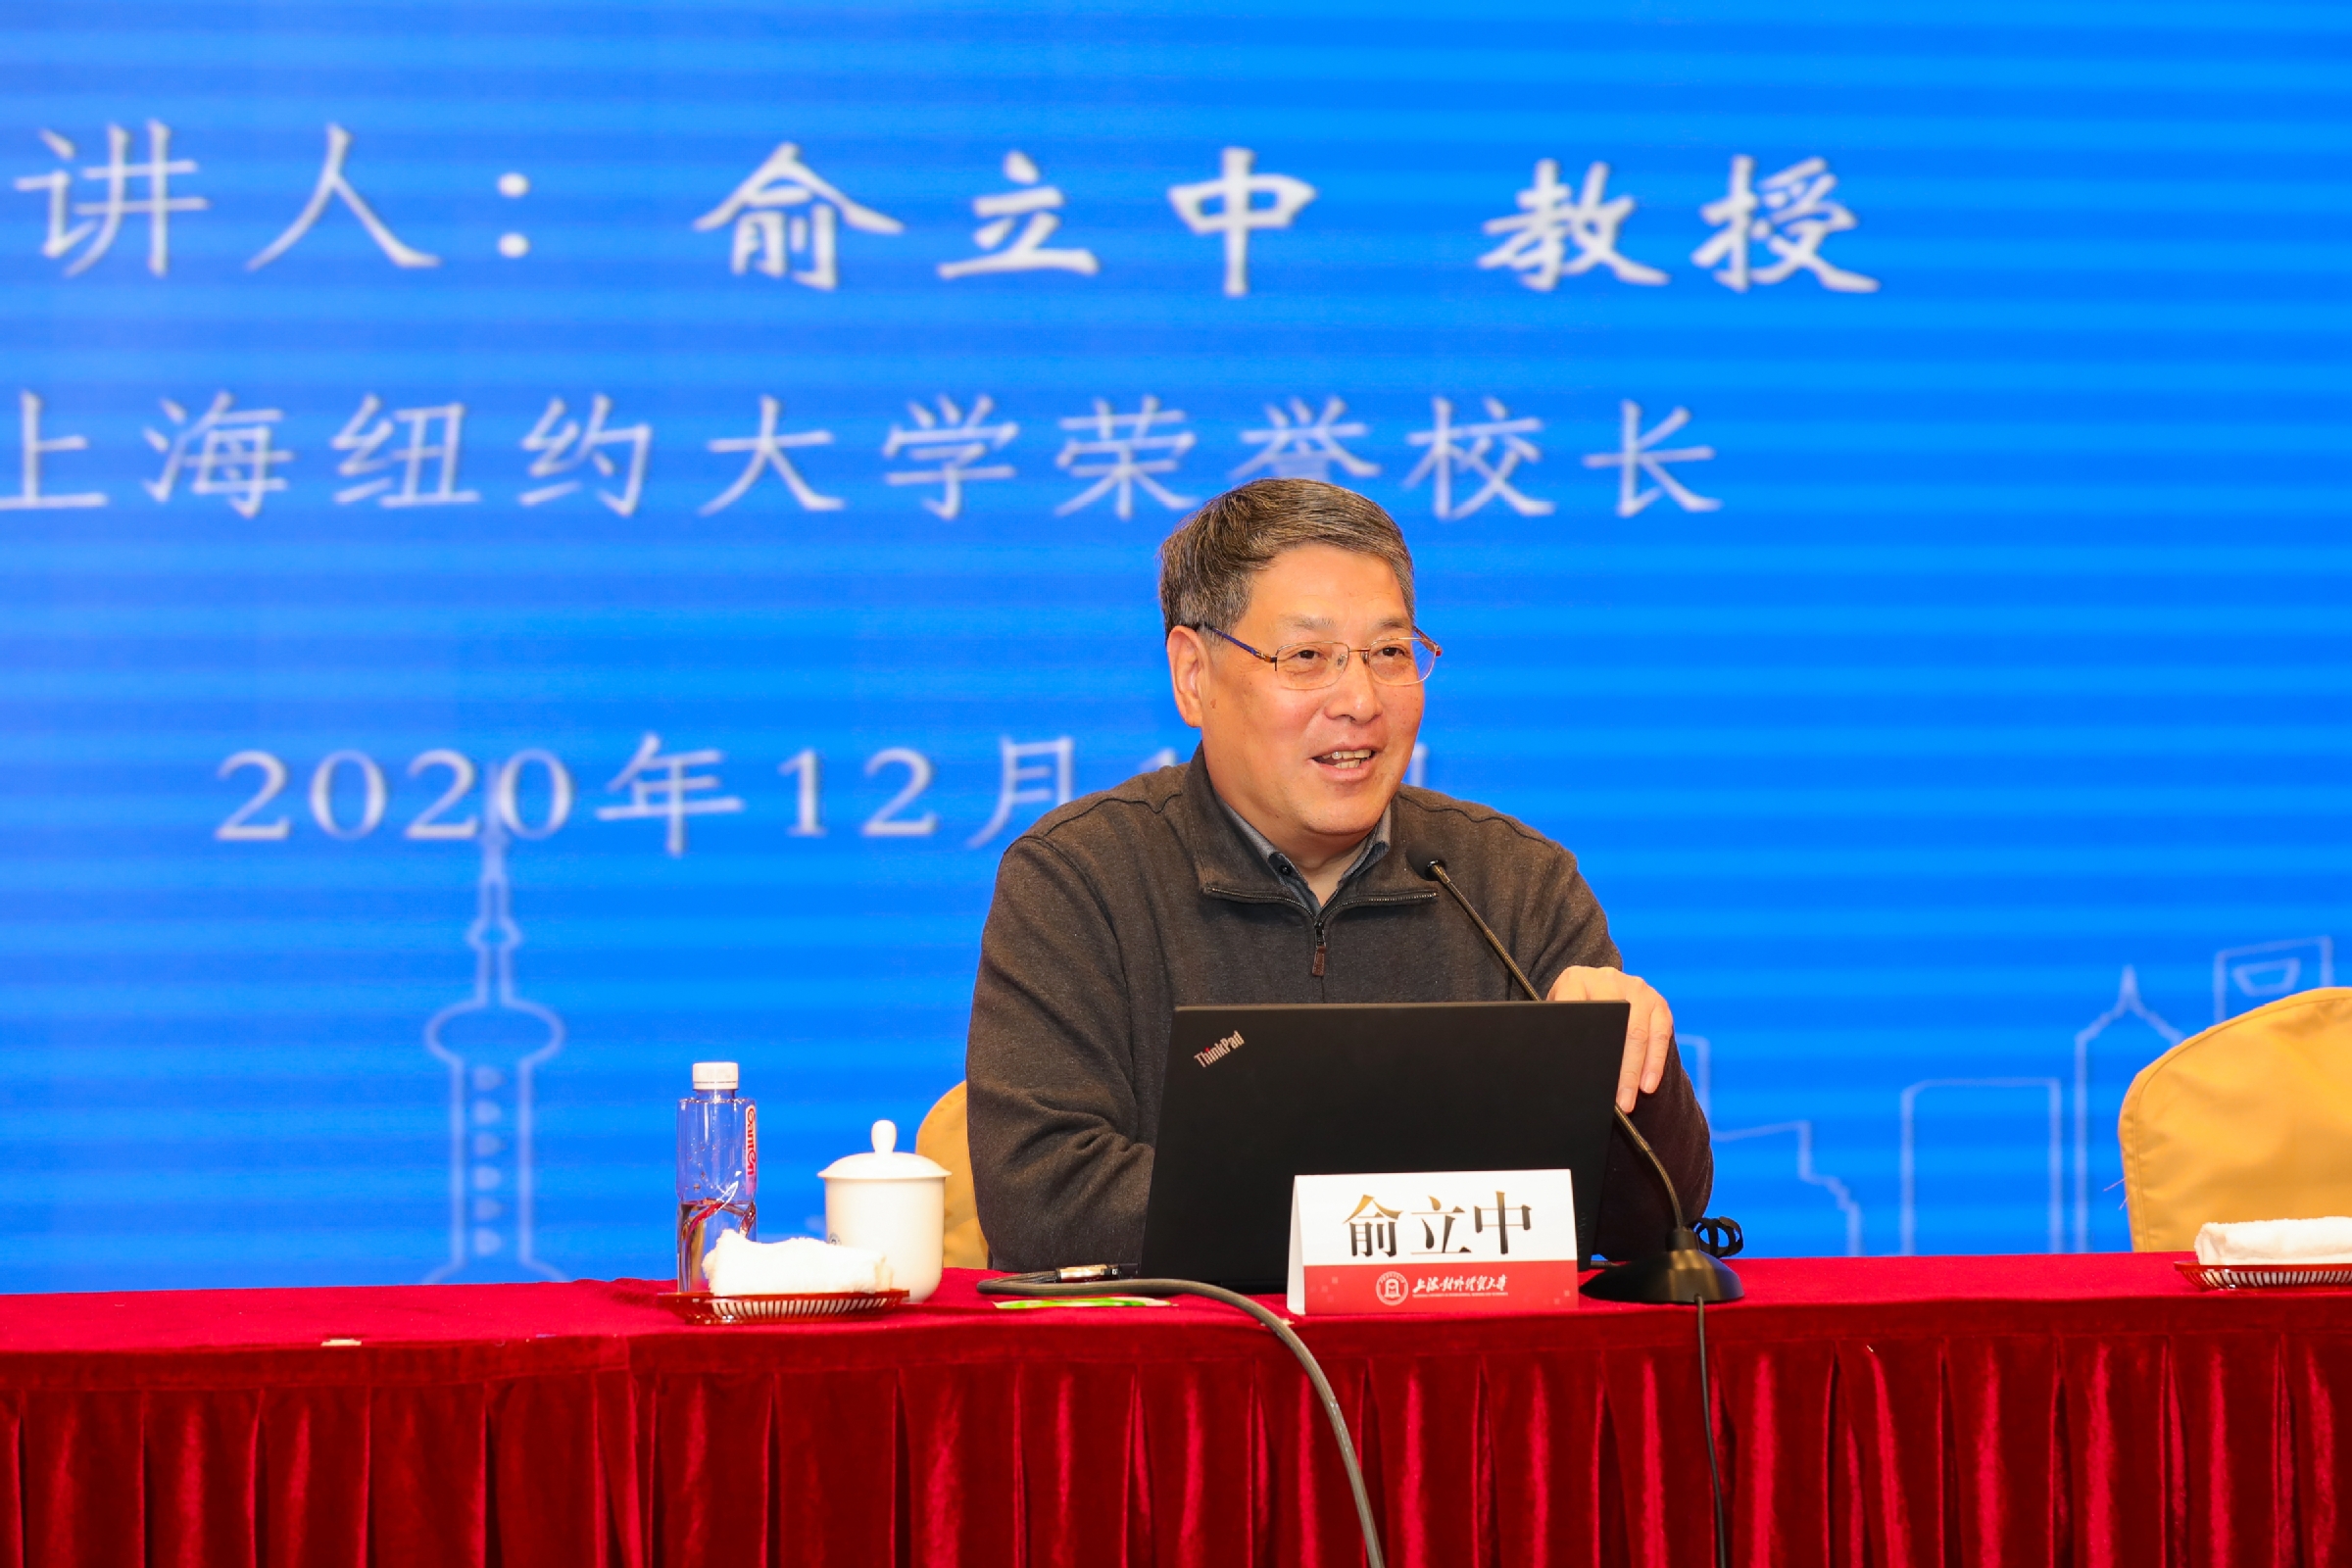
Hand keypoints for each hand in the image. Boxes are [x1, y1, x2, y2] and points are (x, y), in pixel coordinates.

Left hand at [1547, 966, 1674, 1114]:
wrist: (1596, 983)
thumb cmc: (1573, 1008)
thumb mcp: (1558, 1011)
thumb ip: (1558, 1028)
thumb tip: (1556, 1067)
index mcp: (1576, 980)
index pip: (1576, 1013)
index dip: (1581, 1046)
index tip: (1583, 1076)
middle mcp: (1608, 980)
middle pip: (1616, 1027)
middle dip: (1618, 1070)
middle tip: (1615, 1102)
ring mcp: (1637, 988)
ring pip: (1639, 1034)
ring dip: (1636, 1072)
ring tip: (1629, 1100)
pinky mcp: (1657, 1002)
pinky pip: (1660, 1035)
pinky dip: (1655, 1063)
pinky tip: (1649, 1084)